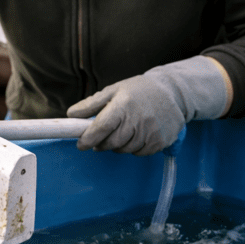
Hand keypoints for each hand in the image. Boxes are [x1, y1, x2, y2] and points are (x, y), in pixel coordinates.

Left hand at [67, 56, 228, 155]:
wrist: (173, 92)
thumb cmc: (139, 90)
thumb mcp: (114, 90)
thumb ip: (91, 104)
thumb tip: (71, 114)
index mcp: (123, 105)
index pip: (101, 127)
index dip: (88, 138)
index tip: (81, 144)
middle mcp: (138, 120)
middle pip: (112, 142)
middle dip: (101, 143)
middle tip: (99, 138)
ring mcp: (151, 132)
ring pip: (125, 150)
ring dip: (118, 145)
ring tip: (121, 131)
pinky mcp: (161, 141)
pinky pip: (139, 153)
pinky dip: (133, 148)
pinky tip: (136, 135)